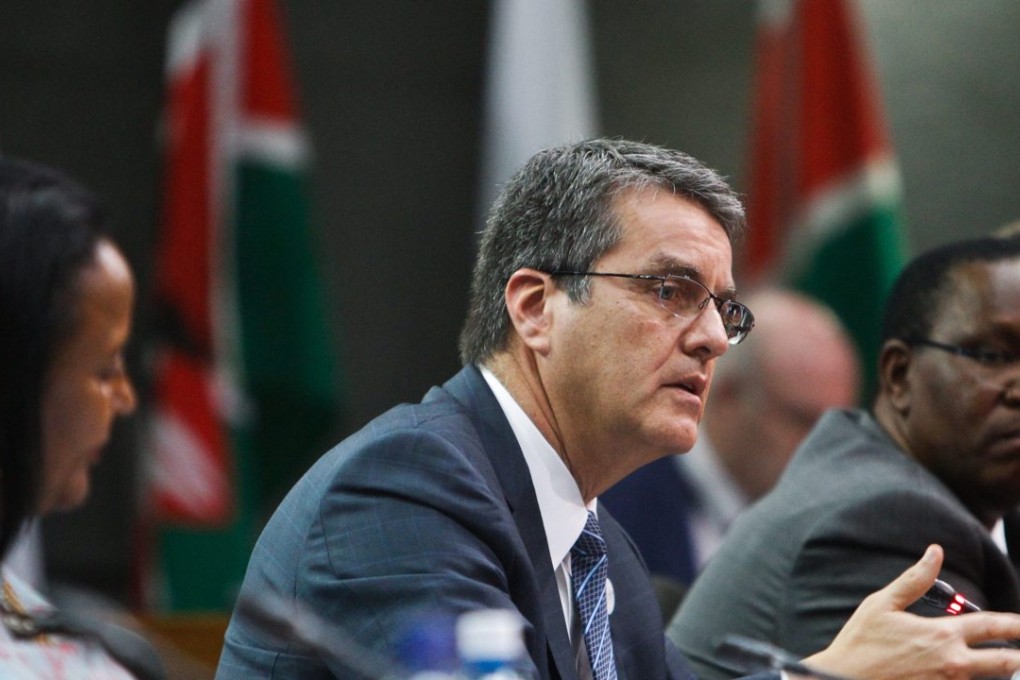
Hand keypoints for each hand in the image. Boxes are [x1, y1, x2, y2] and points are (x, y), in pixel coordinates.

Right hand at [804, 544, 1019, 679]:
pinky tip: (964, 671)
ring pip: (989, 679)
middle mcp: (952, 663)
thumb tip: (935, 552)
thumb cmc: (860, 643)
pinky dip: (970, 679)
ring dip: (998, 670)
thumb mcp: (882, 604)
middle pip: (1006, 662)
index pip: (993, 626)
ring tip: (1003, 660)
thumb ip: (914, 579)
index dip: (1017, 624)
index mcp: (941, 635)